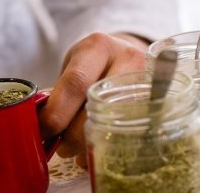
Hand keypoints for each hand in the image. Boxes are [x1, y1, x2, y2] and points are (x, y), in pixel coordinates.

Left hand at [38, 32, 149, 165]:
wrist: (126, 55)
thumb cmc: (92, 65)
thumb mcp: (74, 66)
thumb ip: (59, 92)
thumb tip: (40, 123)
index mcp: (98, 47)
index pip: (75, 83)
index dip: (57, 113)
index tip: (43, 131)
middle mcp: (127, 59)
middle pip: (97, 104)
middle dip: (73, 134)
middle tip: (61, 149)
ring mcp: (147, 80)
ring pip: (117, 120)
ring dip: (91, 143)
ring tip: (77, 152)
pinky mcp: (159, 100)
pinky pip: (133, 129)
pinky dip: (111, 144)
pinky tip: (98, 149)